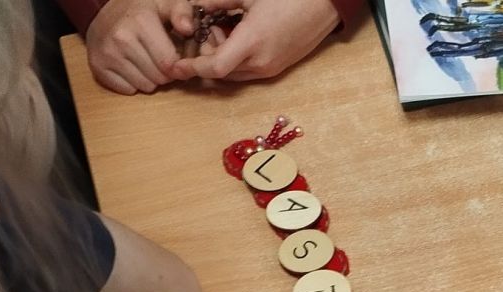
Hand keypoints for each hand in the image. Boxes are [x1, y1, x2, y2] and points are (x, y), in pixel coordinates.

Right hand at [86, 0, 194, 93]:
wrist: (104, 12)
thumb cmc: (141, 11)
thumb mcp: (165, 3)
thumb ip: (182, 12)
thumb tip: (188, 28)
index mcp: (141, 21)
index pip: (169, 64)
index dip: (177, 66)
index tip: (175, 58)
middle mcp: (121, 38)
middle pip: (159, 78)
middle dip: (164, 73)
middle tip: (158, 58)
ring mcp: (107, 53)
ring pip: (145, 87)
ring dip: (150, 79)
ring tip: (145, 61)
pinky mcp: (97, 66)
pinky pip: (128, 90)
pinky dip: (133, 83)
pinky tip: (131, 66)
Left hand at [171, 0, 339, 81]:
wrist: (325, 4)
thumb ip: (219, 2)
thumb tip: (194, 5)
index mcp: (253, 43)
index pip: (215, 68)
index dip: (193, 69)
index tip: (177, 65)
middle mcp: (261, 63)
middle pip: (221, 74)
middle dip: (206, 58)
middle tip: (206, 30)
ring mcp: (271, 69)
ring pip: (234, 74)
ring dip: (221, 60)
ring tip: (224, 30)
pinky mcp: (278, 68)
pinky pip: (248, 71)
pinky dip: (236, 60)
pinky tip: (238, 37)